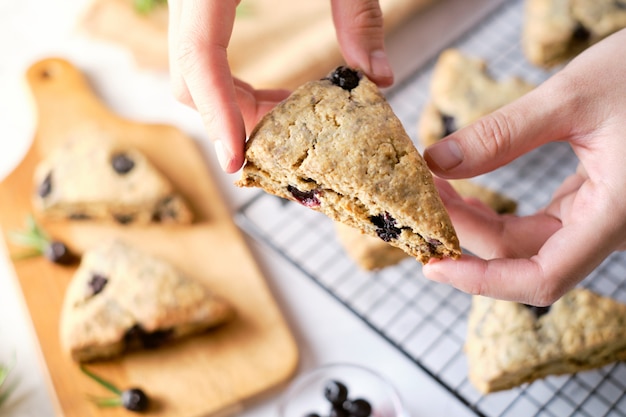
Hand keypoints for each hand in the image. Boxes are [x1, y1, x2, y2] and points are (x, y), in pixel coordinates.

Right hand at [167, 0, 392, 172]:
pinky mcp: (203, 0)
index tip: (236, 161)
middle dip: (232, 117)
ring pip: (191, 70)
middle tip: (287, 142)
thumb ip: (359, 13)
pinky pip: (203, 54)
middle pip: (187, 76)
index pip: (199, 58)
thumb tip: (380, 78)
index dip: (217, 114)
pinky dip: (234, 85)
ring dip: (235, 105)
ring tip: (289, 118)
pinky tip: (276, 93)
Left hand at [422, 29, 625, 305]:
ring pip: (530, 242)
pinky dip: (499, 209)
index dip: (483, 282)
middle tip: (423, 199)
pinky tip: (466, 186)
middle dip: (467, 235)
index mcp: (616, 214)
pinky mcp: (595, 199)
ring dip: (479, 223)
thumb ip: (503, 134)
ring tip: (435, 189)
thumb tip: (438, 162)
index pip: (542, 279)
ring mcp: (603, 215)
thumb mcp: (574, 95)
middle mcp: (611, 226)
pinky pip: (540, 221)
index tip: (433, 266)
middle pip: (525, 258)